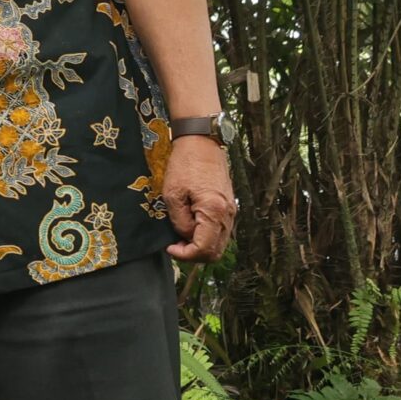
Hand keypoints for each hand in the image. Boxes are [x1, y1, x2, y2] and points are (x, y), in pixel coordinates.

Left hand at [162, 134, 237, 261]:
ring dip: (200, 247)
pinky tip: (190, 228)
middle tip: (174, 246)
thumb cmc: (184, 165)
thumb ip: (179, 221)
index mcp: (214, 211)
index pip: (204, 249)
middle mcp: (228, 214)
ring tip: (180, 237)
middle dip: (194, 255)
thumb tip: (184, 238)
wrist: (202, 143)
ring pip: (219, 244)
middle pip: (215, 252)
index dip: (185, 255)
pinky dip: (206, 237)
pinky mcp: (229, 207)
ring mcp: (231, 211)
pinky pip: (221, 232)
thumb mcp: (172, 195)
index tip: (169, 248)